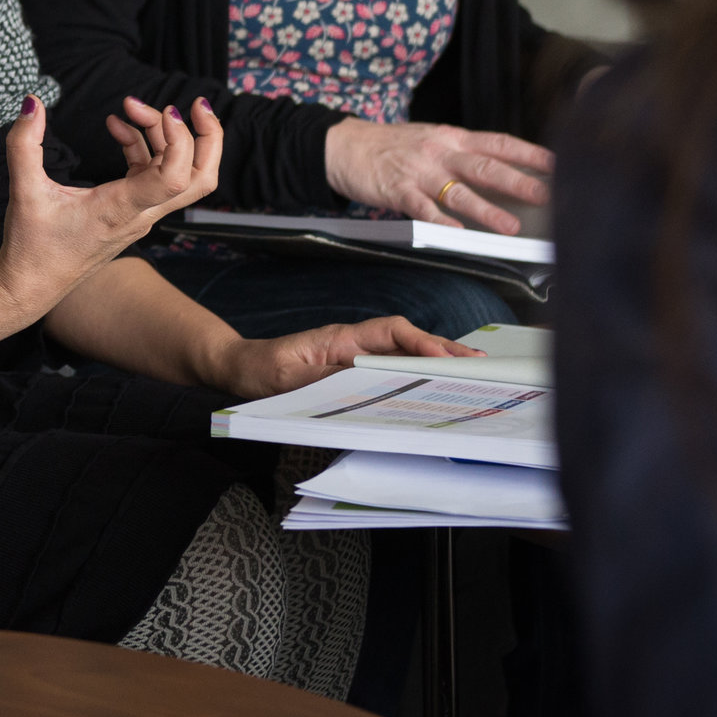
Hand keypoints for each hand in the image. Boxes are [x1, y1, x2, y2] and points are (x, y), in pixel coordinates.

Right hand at [0, 94, 221, 314]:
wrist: (32, 287)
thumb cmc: (31, 247)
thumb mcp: (24, 192)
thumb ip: (24, 145)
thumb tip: (31, 103)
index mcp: (121, 209)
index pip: (176, 178)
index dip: (180, 140)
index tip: (162, 111)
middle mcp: (140, 214)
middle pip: (202, 180)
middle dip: (208, 137)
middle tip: (194, 103)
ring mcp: (140, 215)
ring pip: (181, 175)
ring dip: (168, 136)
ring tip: (131, 107)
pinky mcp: (131, 213)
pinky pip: (153, 175)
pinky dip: (144, 147)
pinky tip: (118, 127)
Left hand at [211, 314, 479, 400]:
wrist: (240, 367)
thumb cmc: (261, 370)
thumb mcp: (289, 377)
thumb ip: (326, 377)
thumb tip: (363, 380)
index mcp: (340, 337)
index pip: (390, 332)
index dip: (420, 342)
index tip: (443, 357)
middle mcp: (352, 342)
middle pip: (405, 340)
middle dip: (441, 350)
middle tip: (477, 364)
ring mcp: (353, 355)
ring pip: (401, 354)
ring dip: (433, 362)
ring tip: (468, 372)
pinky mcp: (350, 369)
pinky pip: (389, 369)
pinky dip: (414, 374)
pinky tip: (432, 384)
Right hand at [324, 118, 550, 232]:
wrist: (346, 144)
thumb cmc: (393, 145)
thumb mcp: (432, 138)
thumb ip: (463, 153)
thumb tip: (503, 172)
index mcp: (453, 138)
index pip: (499, 143)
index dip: (529, 153)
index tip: (556, 164)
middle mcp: (440, 151)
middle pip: (484, 166)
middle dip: (517, 182)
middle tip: (544, 196)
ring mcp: (419, 171)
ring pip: (458, 191)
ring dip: (486, 210)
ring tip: (510, 226)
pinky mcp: (397, 190)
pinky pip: (422, 208)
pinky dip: (439, 221)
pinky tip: (455, 233)